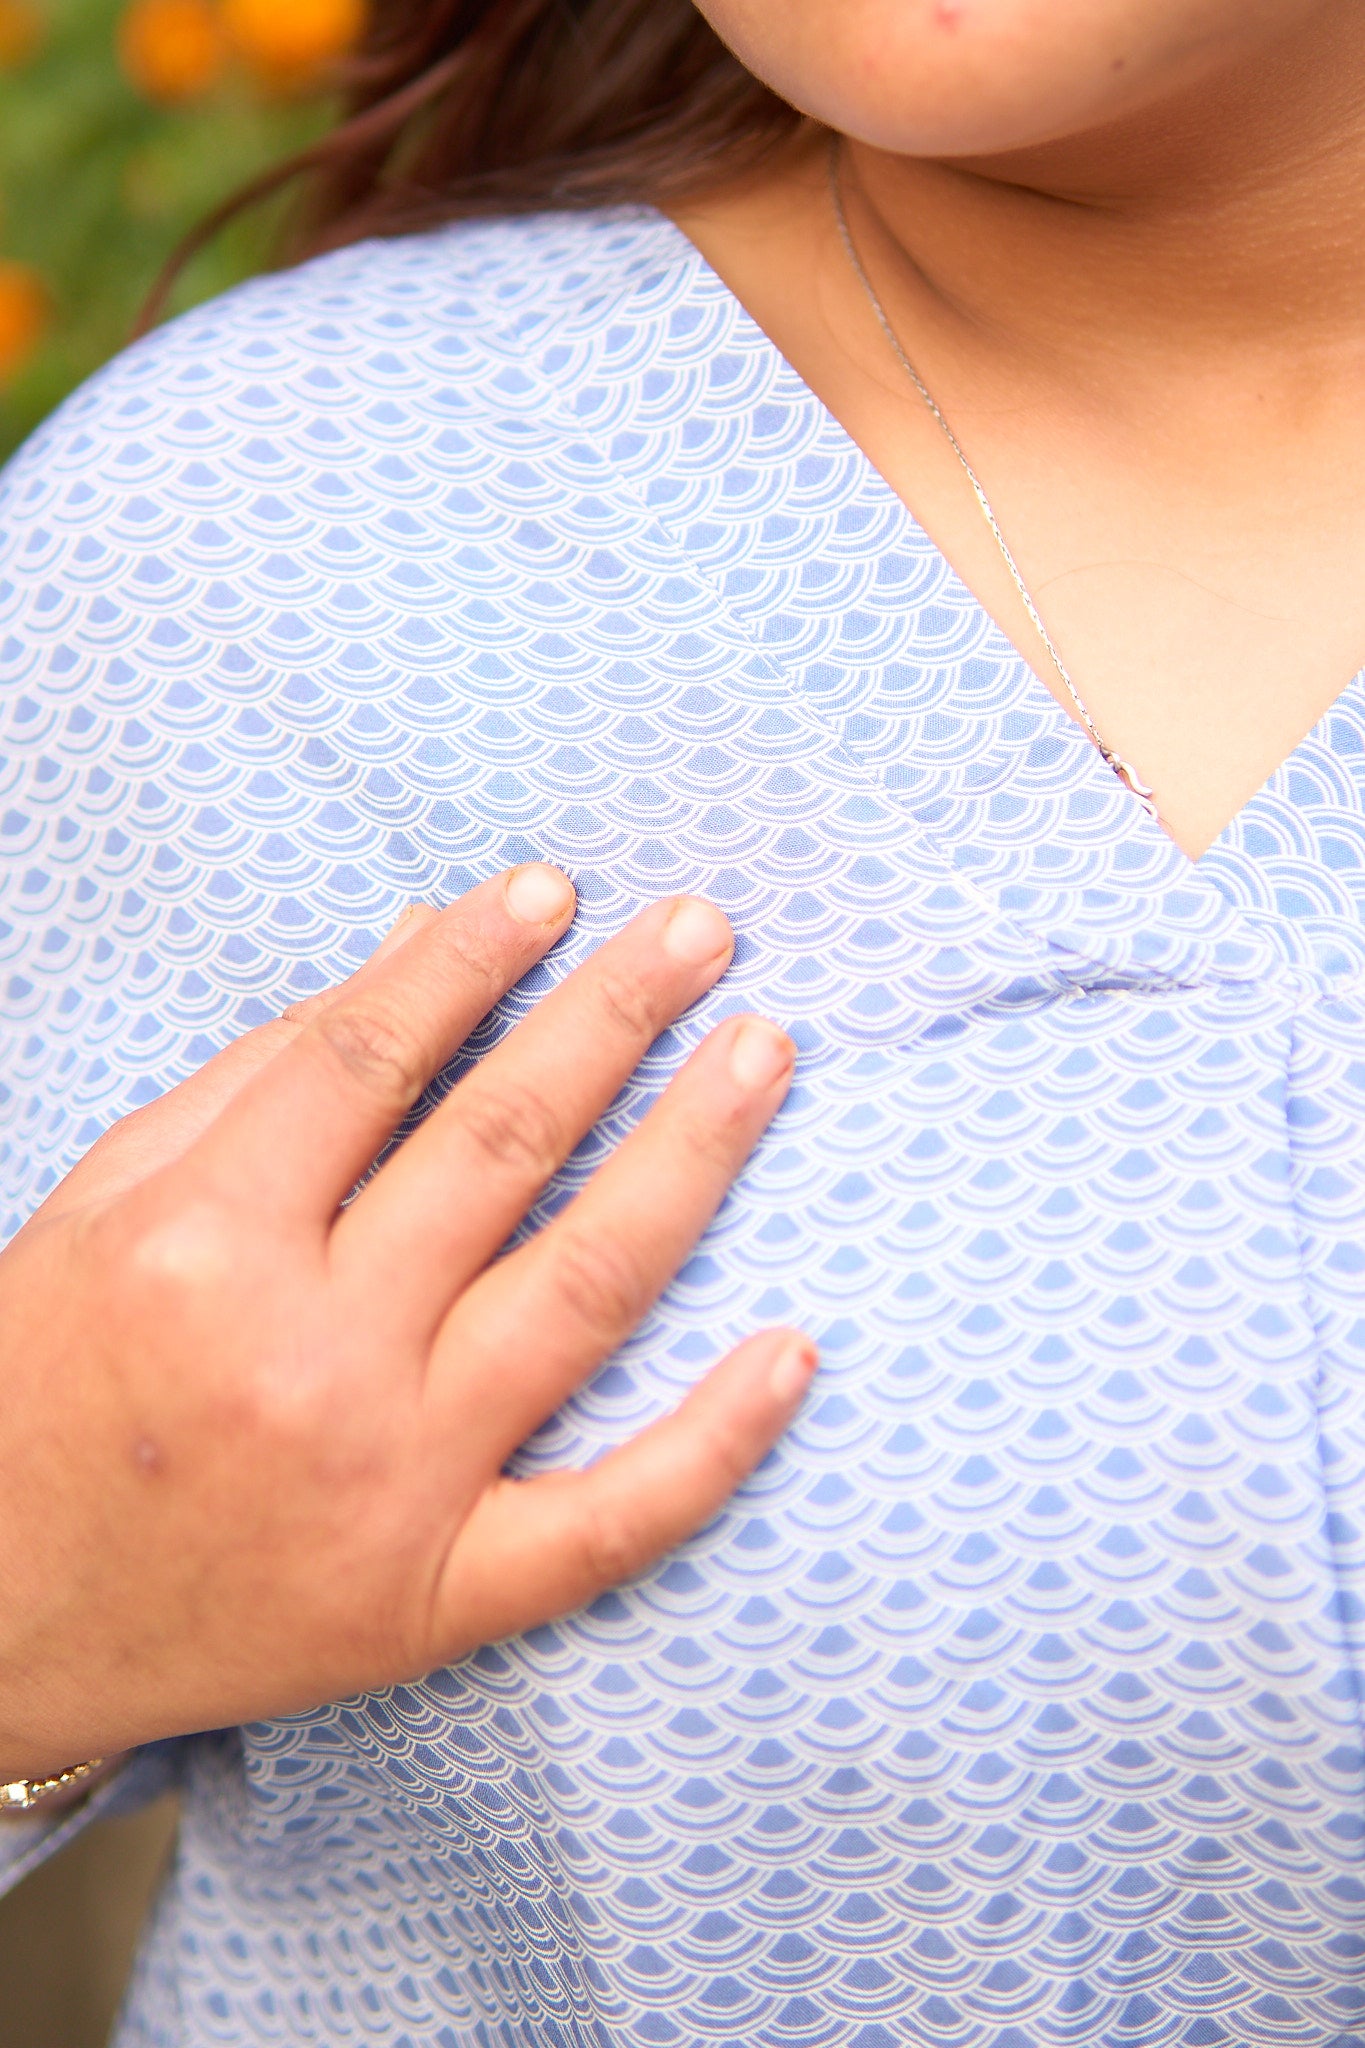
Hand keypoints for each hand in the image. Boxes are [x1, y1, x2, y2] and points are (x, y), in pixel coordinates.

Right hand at [0, 867, 811, 1779]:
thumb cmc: (41, 1387)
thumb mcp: (105, 1204)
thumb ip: (260, 1074)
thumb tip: (414, 948)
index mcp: (202, 1246)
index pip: (374, 1059)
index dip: (471, 959)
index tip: (551, 891)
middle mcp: (309, 1359)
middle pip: (505, 1145)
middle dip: (615, 1015)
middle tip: (700, 933)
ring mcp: (392, 1487)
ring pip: (588, 1290)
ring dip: (693, 1155)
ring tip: (762, 1055)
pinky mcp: (443, 1598)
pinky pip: (616, 1520)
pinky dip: (720, 1440)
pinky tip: (797, 1347)